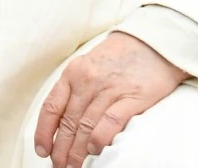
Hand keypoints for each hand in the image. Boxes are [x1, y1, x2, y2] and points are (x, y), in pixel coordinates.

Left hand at [34, 32, 187, 166]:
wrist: (155, 42)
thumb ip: (76, 89)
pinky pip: (110, 120)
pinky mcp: (132, 97)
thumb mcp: (89, 65)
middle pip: (68, 121)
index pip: (52, 106)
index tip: (42, 150)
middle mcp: (87, 81)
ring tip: (73, 166)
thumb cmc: (121, 57)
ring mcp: (109, 89)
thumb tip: (64, 120)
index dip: (43, 131)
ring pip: (85, 125)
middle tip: (58, 165)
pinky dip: (100, 137)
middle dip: (61, 148)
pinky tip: (94, 150)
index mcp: (73, 73)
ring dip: (77, 150)